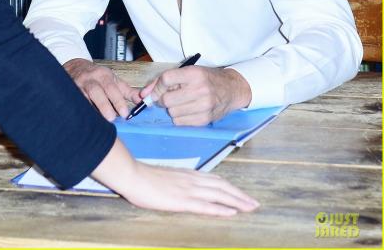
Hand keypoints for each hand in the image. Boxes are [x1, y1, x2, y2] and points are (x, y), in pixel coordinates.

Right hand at [63, 58, 139, 119]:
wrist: (75, 67)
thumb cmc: (98, 77)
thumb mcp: (115, 81)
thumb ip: (129, 92)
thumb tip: (144, 101)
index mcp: (104, 75)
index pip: (112, 88)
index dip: (118, 101)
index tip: (125, 114)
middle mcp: (90, 79)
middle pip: (97, 92)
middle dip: (105, 106)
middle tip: (112, 118)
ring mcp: (78, 85)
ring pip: (84, 98)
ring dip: (92, 110)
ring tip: (100, 121)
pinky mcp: (69, 92)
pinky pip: (75, 103)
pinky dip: (81, 111)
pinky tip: (86, 119)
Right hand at [92, 139, 258, 215]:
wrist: (132, 174)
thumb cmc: (142, 177)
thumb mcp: (164, 177)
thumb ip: (175, 182)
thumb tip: (180, 188)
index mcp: (187, 174)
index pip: (214, 179)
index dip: (230, 187)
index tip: (241, 193)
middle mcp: (192, 180)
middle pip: (222, 186)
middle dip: (240, 195)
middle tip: (254, 203)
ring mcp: (188, 189)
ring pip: (219, 194)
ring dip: (237, 201)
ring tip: (250, 207)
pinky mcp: (182, 200)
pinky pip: (206, 205)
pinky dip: (221, 209)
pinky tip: (232, 212)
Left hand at [140, 66, 251, 125]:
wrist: (232, 89)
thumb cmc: (206, 78)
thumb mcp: (187, 72)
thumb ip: (162, 81)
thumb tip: (143, 95)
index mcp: (194, 73)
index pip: (166, 79)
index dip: (157, 86)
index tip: (158, 90)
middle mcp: (200, 89)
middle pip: (166, 100)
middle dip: (163, 100)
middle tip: (168, 97)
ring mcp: (204, 106)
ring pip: (172, 113)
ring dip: (172, 109)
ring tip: (181, 102)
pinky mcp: (205, 119)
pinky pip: (179, 122)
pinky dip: (179, 117)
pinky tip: (187, 110)